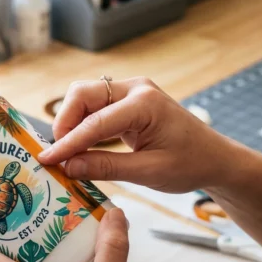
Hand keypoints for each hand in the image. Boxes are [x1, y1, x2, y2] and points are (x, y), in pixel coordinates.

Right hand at [38, 77, 235, 192]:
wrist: (215, 158)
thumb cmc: (190, 164)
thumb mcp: (149, 172)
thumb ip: (107, 168)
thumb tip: (68, 167)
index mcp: (145, 103)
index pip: (95, 121)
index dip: (68, 142)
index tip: (46, 159)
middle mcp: (136, 89)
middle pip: (83, 94)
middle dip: (64, 122)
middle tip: (58, 155)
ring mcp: (131, 91)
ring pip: (85, 97)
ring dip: (71, 123)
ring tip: (67, 154)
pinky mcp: (127, 101)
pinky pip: (95, 107)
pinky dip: (83, 125)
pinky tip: (79, 148)